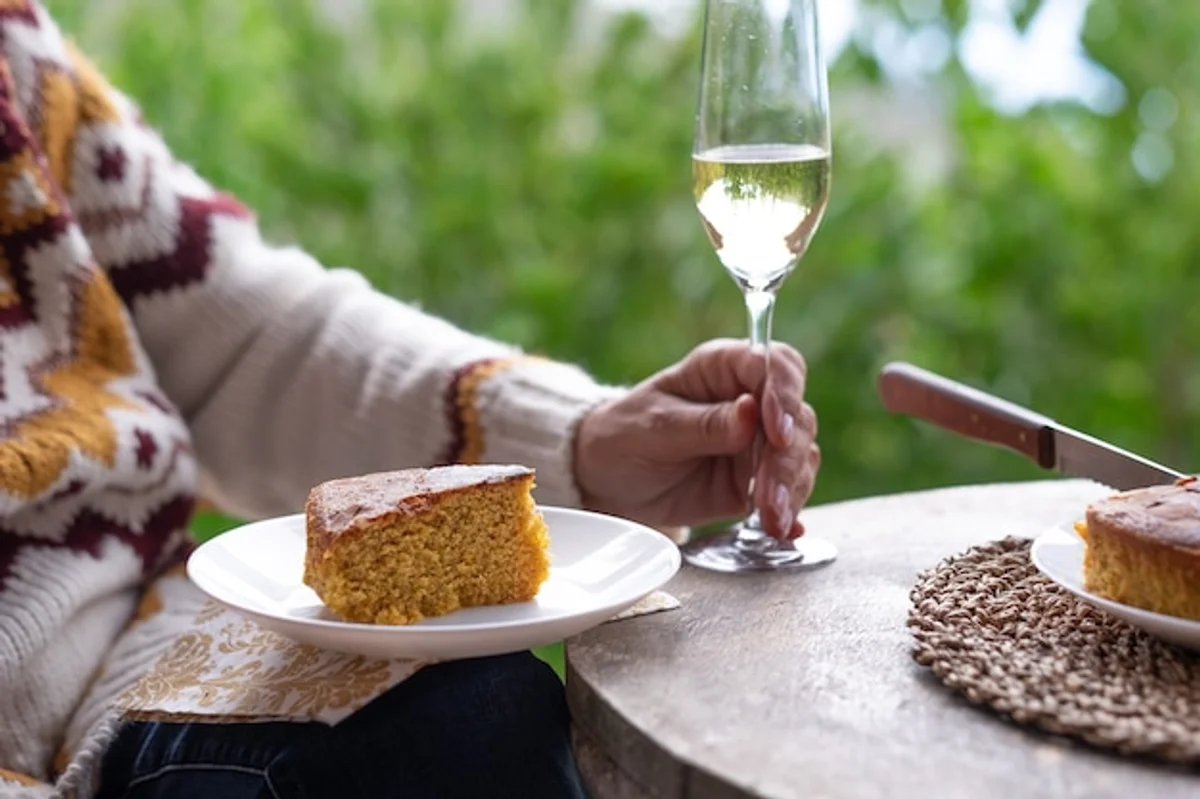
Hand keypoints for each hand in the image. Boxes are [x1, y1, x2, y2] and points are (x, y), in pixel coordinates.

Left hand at [573, 339, 819, 538]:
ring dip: (791, 488)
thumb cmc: (624, 437)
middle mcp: (750, 400)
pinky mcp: (757, 480)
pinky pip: (789, 490)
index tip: (776, 432)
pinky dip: (790, 509)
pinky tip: (785, 529)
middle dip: (786, 459)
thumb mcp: (655, 428)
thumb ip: (704, 423)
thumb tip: (751, 411)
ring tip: (770, 518)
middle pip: (796, 417)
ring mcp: (757, 442)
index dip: (785, 393)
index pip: (775, 364)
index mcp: (722, 368)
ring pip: (799, 456)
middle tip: (769, 494)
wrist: (607, 480)